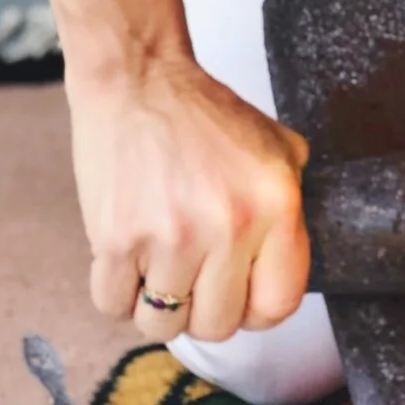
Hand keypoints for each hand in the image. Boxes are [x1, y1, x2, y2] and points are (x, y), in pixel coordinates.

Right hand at [67, 53, 311, 343]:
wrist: (138, 77)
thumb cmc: (205, 115)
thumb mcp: (276, 146)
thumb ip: (291, 207)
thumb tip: (286, 265)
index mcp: (275, 205)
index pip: (278, 305)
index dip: (256, 308)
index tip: (240, 294)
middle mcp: (228, 227)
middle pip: (218, 326)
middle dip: (204, 308)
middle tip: (193, 272)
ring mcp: (170, 237)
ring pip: (162, 326)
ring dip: (157, 304)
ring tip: (158, 262)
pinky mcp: (116, 240)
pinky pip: (114, 307)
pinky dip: (117, 291)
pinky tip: (128, 253)